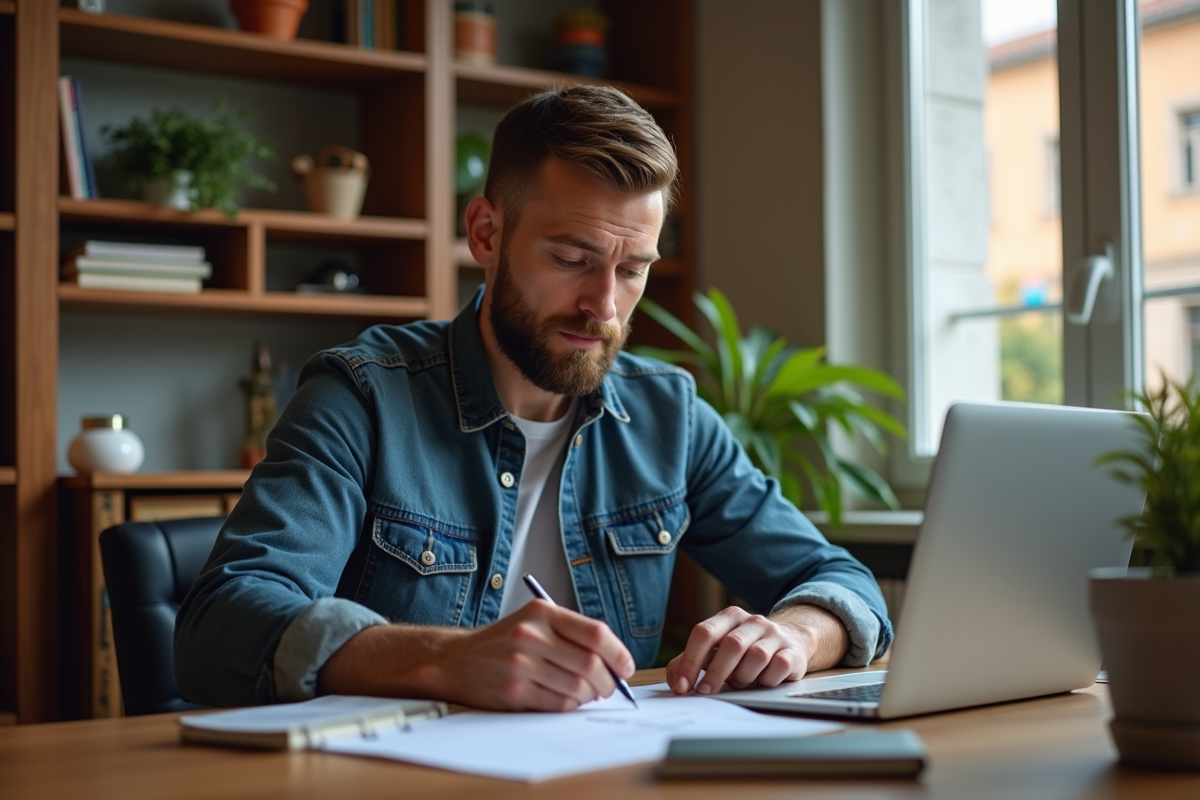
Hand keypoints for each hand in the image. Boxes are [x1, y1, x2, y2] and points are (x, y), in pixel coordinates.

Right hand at [431, 600, 634, 710]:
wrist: (456, 660)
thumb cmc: (504, 642)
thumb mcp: (534, 622)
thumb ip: (571, 634)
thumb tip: (615, 662)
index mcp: (542, 612)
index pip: (596, 633)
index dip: (619, 653)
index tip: (626, 667)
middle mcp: (531, 635)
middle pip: (590, 664)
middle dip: (608, 681)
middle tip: (609, 687)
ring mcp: (521, 664)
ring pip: (578, 687)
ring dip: (590, 696)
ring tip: (587, 694)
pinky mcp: (514, 691)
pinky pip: (559, 704)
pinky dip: (571, 705)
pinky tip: (567, 700)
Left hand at [665, 605, 847, 696]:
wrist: (791, 641)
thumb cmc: (745, 650)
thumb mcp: (717, 650)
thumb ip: (691, 662)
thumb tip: (675, 681)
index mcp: (729, 617)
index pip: (704, 633)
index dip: (690, 661)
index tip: (682, 686)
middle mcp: (752, 621)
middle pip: (731, 644)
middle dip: (716, 673)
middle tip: (705, 693)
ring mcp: (774, 635)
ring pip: (756, 657)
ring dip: (743, 677)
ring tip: (739, 683)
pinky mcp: (793, 651)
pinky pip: (778, 667)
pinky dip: (766, 680)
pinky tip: (761, 683)